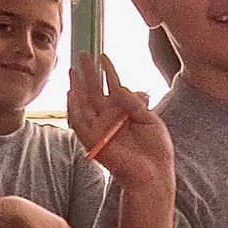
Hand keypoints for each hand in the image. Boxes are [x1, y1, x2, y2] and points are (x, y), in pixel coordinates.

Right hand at [68, 53, 173, 190]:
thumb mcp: (150, 120)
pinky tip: (71, 93)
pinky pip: (80, 123)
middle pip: (94, 92)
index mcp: (123, 112)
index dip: (108, 71)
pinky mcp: (94, 141)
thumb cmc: (156, 150)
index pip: (112, 87)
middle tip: (82, 54)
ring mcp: (100, 129)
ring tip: (73, 70)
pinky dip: (74, 109)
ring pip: (84, 104)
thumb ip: (134, 103)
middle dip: (88, 73)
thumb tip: (119, 86)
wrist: (155, 173)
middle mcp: (109, 118)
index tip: (103, 56)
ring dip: (77, 87)